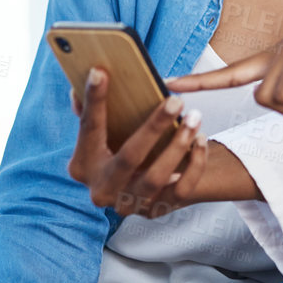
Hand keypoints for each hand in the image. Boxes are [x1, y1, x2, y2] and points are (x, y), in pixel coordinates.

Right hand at [66, 68, 209, 217]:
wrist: (132, 185)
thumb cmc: (115, 147)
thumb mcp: (98, 132)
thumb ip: (90, 107)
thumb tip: (92, 74)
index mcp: (82, 166)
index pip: (89, 129)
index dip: (94, 101)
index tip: (101, 73)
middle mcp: (102, 190)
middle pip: (128, 158)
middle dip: (154, 127)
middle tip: (175, 101)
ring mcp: (129, 203)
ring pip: (157, 177)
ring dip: (178, 145)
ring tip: (194, 117)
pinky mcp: (156, 210)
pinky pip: (181, 190)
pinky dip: (194, 165)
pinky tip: (200, 140)